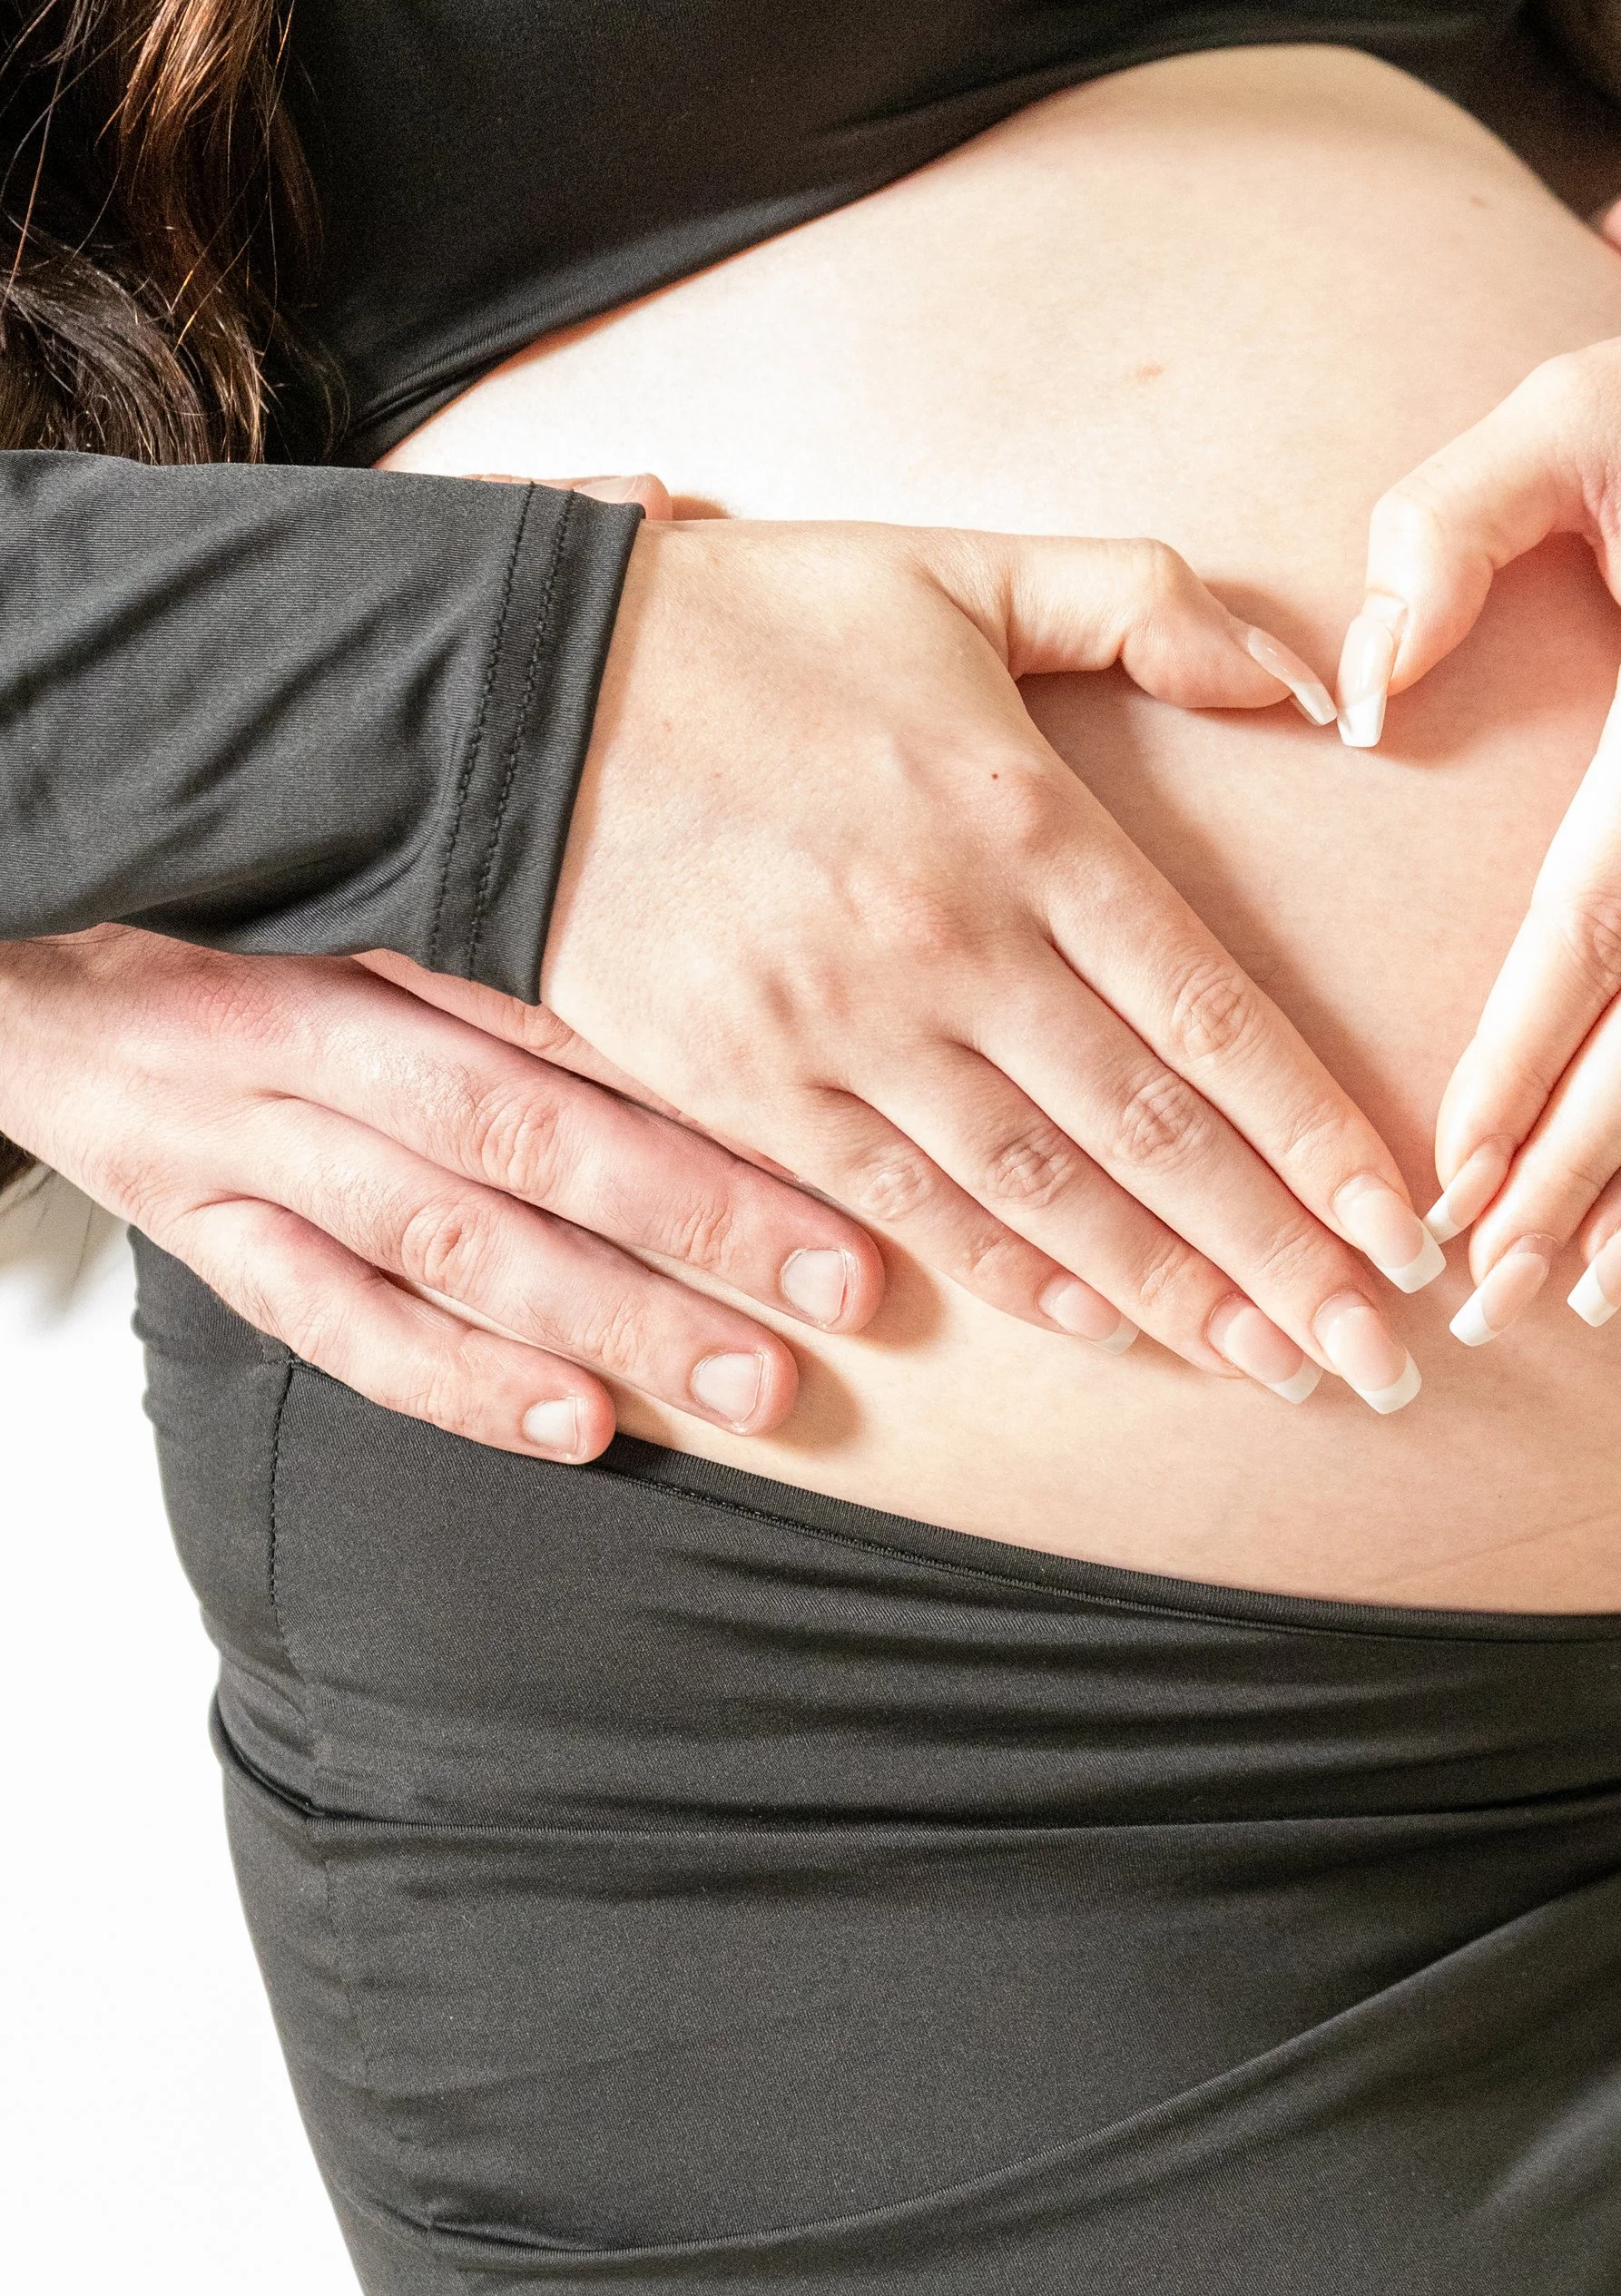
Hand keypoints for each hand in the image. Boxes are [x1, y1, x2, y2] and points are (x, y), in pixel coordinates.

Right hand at [0, 925, 891, 1459]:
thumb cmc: (227, 905)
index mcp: (375, 926)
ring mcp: (250, 1142)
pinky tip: (573, 1427)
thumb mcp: (362, 868)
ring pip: (449, 1240)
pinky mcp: (202, 1232)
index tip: (860, 1135)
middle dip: (702, 1218)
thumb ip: (522, 914)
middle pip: (530, 1132)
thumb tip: (731, 950)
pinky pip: (336, 1322)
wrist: (9, 947)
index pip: (571, 1004)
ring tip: (751, 1386)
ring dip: (611, 1319)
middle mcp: (314, 1034)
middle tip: (845, 1286)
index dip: (718, 1078)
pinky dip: (456, 1382)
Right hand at [543, 517, 1435, 1409]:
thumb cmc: (748, 626)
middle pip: (1151, 1136)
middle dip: (1279, 1261)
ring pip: (1043, 1195)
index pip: (1211, 1015)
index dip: (1316, 1138)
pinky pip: (904, 1206)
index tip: (1403, 1230)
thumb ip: (1146, 601)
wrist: (506, 697)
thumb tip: (1307, 675)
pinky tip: (1105, 1329)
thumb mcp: (959, 565)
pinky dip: (1011, 1278)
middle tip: (1380, 1363)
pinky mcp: (750, 1087)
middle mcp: (955, 944)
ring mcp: (848, 1029)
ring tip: (1275, 1369)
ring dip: (1171, 1295)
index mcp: (1026, 821)